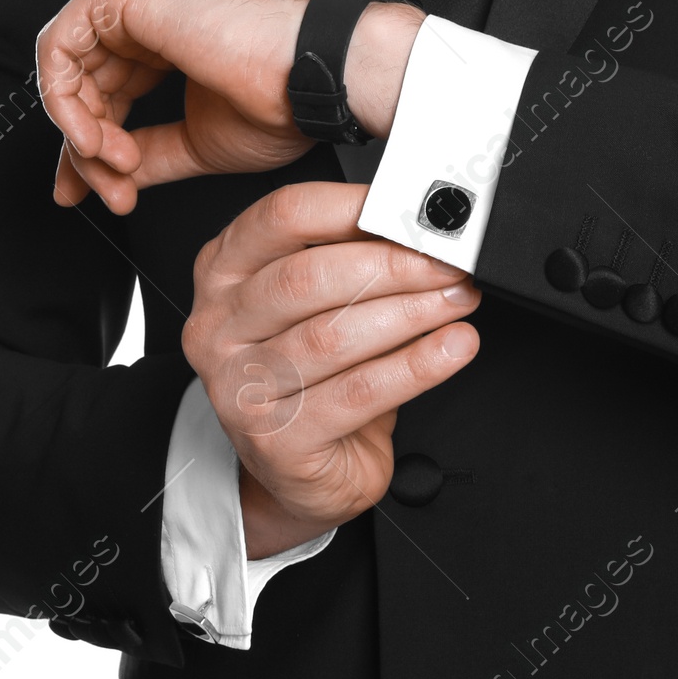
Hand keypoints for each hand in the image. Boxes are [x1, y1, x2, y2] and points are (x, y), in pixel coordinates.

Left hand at [34, 0, 423, 213]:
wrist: (315, 75)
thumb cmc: (286, 95)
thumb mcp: (198, 140)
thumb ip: (149, 152)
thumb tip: (109, 176)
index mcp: (169, 37)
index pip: (105, 90)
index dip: (91, 147)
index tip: (97, 189)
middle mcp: (149, 12)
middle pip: (83, 82)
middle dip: (85, 149)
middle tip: (110, 188)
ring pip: (65, 67)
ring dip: (80, 131)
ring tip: (117, 165)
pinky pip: (59, 48)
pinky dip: (66, 101)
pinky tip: (98, 136)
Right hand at [182, 181, 480, 558]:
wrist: (303, 471)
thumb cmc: (314, 376)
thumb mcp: (321, 305)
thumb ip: (355, 260)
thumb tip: (423, 230)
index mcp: (224, 271)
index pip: (284, 217)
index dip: (355, 207)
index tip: (413, 213)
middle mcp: (219, 325)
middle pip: (308, 277)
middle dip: (393, 265)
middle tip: (448, 264)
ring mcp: (240, 385)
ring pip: (333, 335)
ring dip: (411, 312)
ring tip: (458, 300)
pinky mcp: (276, 438)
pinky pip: (357, 392)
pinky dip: (415, 366)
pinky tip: (451, 349)